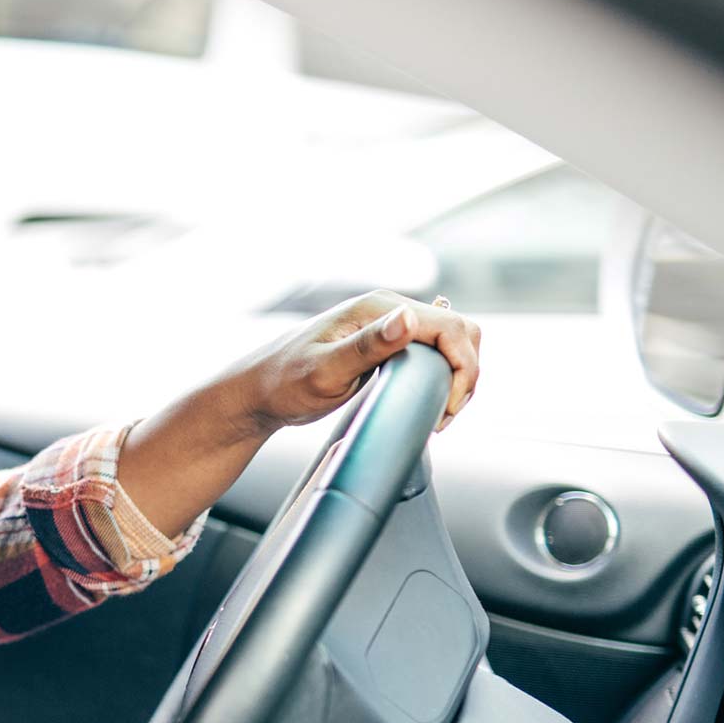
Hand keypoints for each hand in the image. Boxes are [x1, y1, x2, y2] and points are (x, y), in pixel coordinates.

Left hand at [237, 290, 481, 435]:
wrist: (258, 393)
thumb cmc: (282, 383)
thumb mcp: (324, 370)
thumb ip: (367, 346)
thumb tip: (406, 319)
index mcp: (378, 308)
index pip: (450, 326)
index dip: (462, 367)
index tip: (447, 406)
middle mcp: (388, 311)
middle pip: (459, 332)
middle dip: (465, 373)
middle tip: (444, 413)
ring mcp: (389, 328)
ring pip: (451, 344)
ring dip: (457, 378)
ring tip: (438, 414)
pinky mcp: (386, 347)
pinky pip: (433, 355)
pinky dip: (443, 378)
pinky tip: (430, 402)